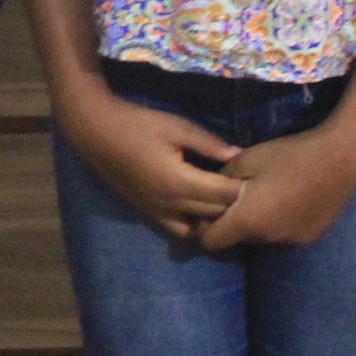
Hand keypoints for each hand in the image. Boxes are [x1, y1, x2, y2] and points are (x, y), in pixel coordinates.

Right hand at [58, 89, 243, 238]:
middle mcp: (171, 204)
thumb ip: (208, 144)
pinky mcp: (149, 214)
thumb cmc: (138, 124)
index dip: (244, 189)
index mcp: (180, 182)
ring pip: (198, 230)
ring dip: (215, 220)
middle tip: (251, 191)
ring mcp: (158, 213)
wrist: (96, 133)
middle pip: (215, 215)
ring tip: (226, 203)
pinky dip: (195, 226)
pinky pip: (179, 231)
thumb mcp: (176, 127)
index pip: (224, 195)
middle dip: (235, 205)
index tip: (259, 179)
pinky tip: (203, 211)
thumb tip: (238, 155)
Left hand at [199, 123, 355, 251]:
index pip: (210, 242)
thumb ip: (221, 179)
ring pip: (260, 237)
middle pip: (236, 239)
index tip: (204, 211)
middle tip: (235, 197)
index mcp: (247, 220)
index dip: (202, 229)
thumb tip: (207, 189)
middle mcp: (267, 238)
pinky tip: (289, 200)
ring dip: (256, 223)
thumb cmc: (289, 156)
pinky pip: (282, 234)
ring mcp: (290, 240)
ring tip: (266, 195)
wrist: (341, 160)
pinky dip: (278, 222)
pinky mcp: (308, 237)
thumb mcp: (246, 159)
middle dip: (230, 222)